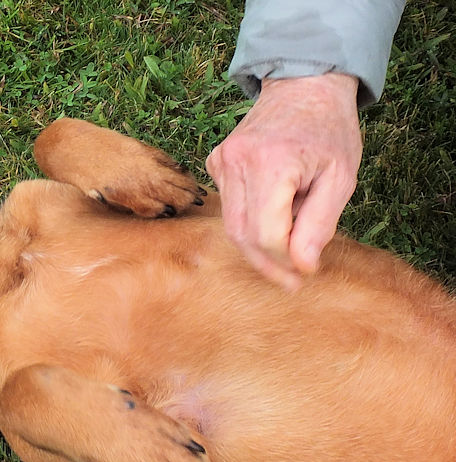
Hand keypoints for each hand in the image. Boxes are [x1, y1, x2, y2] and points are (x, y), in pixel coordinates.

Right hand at [206, 73, 361, 289]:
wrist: (305, 86)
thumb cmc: (329, 131)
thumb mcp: (340, 178)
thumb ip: (319, 225)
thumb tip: (301, 266)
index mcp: (272, 163)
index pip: (267, 235)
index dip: (285, 262)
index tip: (306, 272)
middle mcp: (237, 161)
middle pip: (242, 235)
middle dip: (268, 262)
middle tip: (292, 279)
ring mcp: (221, 161)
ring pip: (231, 225)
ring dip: (259, 243)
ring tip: (288, 244)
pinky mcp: (215, 162)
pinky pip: (229, 206)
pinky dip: (250, 219)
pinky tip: (274, 207)